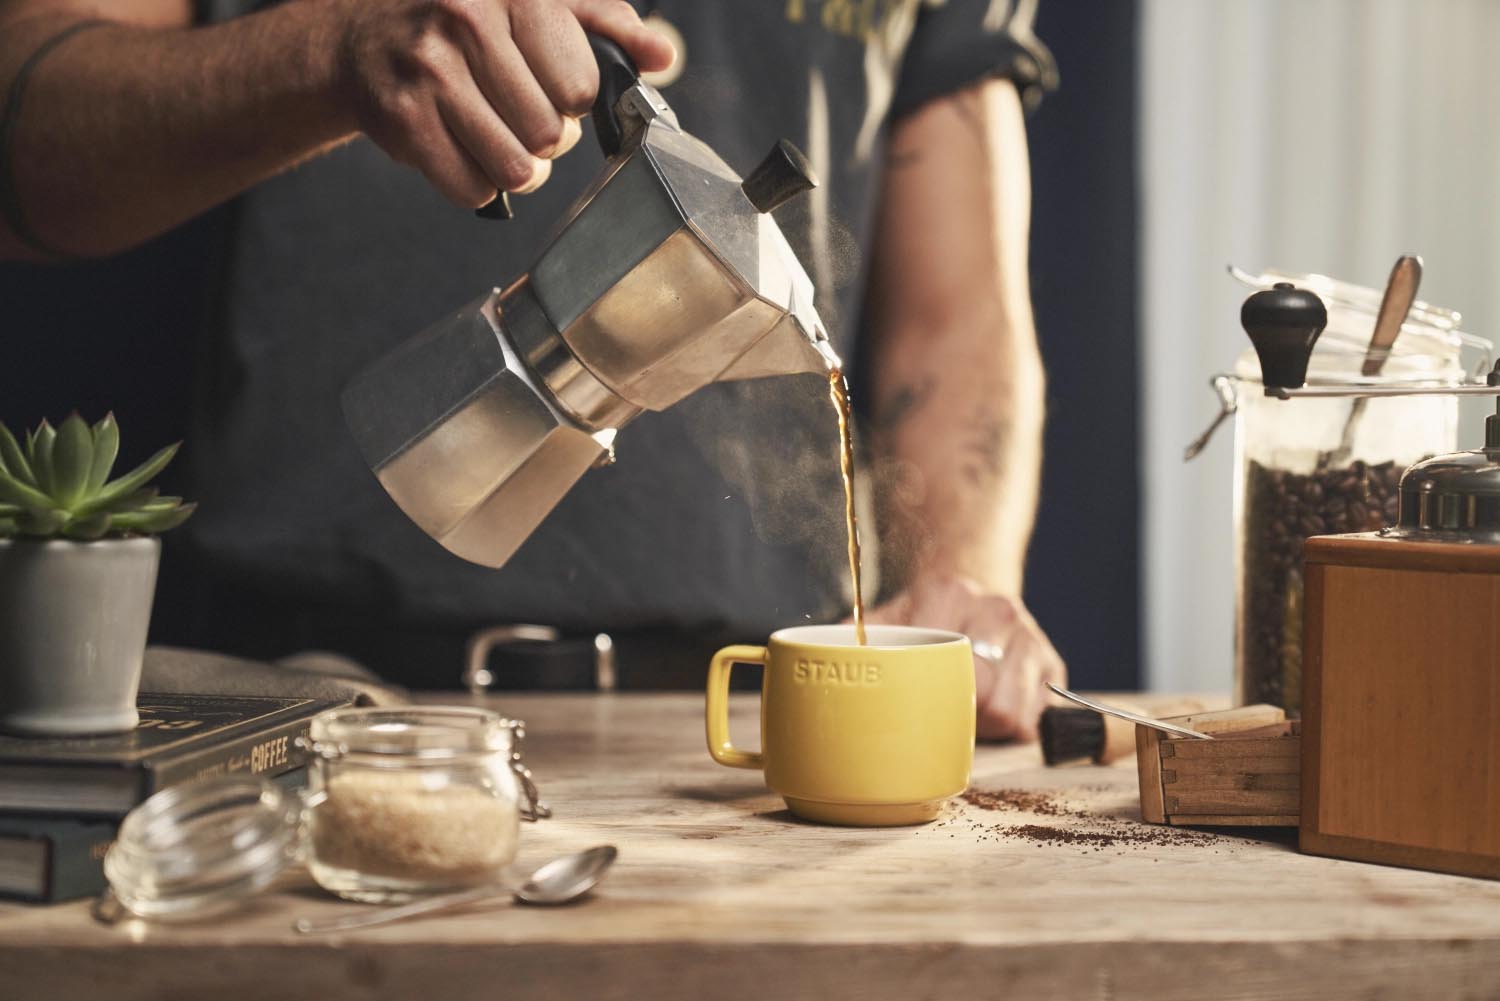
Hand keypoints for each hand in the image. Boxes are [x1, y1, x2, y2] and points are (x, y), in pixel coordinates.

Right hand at [331, 0, 674, 206]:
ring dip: (515, 170)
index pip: (580, 86)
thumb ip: (607, 24)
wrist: (363, 38)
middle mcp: (467, 19)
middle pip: (548, 134)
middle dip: (543, 141)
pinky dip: (475, 185)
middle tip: (519, 120)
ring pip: (513, 168)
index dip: (570, 101)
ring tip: (498, 141)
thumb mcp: (539, 5)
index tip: (548, 89)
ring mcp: (428, 69)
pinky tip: (462, 150)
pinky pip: (470, 188)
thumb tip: (662, 56)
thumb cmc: (466, 23)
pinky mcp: (401, 116)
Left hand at [864, 575, 1065, 742]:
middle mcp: (996, 608)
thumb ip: (852, 638)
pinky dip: (1015, 726)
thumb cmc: (922, 619)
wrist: (973, 594)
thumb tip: (813, 660)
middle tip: (940, 715)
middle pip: (981, 697)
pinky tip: (995, 712)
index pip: (941, 668)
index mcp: (948, 593)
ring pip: (1012, 712)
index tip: (912, 704)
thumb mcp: (887, 619)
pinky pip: (1037, 717)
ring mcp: (1029, 635)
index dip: (925, 699)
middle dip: (958, 718)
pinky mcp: (1053, 663)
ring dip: (986, 726)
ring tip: (967, 713)